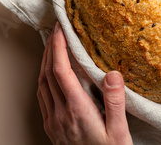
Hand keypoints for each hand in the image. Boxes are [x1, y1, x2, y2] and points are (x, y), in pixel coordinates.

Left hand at [37, 22, 132, 144]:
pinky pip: (41, 94)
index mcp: (77, 111)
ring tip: (52, 44)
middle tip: (56, 29)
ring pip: (41, 82)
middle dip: (50, 46)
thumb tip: (113, 73)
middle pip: (47, 72)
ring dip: (44, 60)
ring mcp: (52, 120)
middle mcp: (60, 114)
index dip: (58, 46)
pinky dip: (43, 76)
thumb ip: (115, 102)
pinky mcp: (50, 125)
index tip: (61, 29)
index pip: (60, 70)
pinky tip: (49, 71)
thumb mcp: (119, 132)